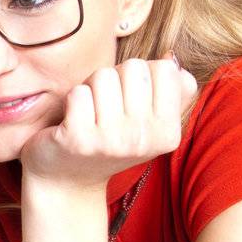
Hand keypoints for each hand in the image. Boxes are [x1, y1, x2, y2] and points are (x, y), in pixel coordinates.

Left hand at [21, 57, 197, 187]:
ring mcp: (112, 141)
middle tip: (105, 105)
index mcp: (169, 133)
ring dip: (91, 88)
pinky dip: (72, 100)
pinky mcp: (79, 140)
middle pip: (134, 67)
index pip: (164, 69)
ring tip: (89, 113)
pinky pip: (78, 93)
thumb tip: (173, 61)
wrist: (68, 180)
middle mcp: (144, 139)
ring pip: (103, 76)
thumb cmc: (110, 140)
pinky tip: (72, 122)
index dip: (141, 75)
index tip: (130, 98)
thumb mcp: (150, 121)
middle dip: (115, 78)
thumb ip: (173, 91)